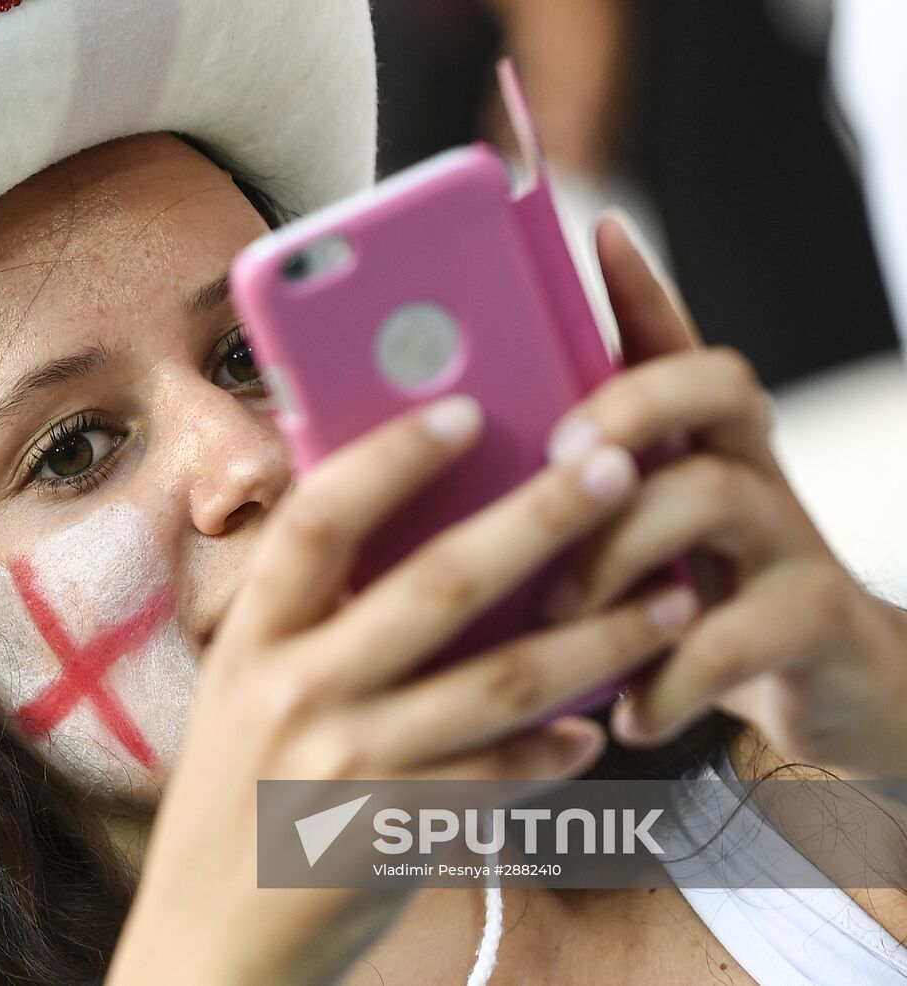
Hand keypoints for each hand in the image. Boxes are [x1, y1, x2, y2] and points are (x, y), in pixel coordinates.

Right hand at [108, 385, 702, 985]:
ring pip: (501, 683)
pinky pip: (503, 779)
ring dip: (598, 638)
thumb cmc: (233, 805)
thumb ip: (306, 625)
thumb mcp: (242, 697)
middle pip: (437, 583)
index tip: (463, 408)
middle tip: (615, 467)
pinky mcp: (396, 836)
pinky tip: (594, 731)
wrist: (208, 946)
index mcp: (251, 642)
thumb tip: (409, 538)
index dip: (390, 457)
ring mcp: (347, 767)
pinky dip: (557, 751)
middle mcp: (293, 692)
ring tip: (669, 600)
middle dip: (539, 518)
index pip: (318, 521)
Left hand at [540, 212, 906, 778]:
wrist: (828, 704)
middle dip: (629, 406)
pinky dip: (668, 679)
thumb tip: (435, 500)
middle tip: (560, 460)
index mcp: (691, 448)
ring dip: (617, 556)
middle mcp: (748, 471)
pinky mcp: (815, 622)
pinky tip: (628, 710)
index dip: (640, 287)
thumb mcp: (627, 552)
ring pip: (712, 496)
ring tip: (558, 613)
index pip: (671, 343)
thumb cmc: (691, 612)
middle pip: (713, 384)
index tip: (599, 232)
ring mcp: (790, 542)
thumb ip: (561, 517)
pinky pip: (737, 633)